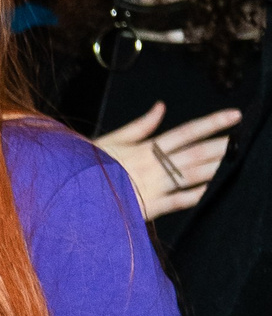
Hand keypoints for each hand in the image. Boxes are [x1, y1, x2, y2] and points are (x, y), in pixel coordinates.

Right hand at [97, 101, 240, 220]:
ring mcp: (154, 188)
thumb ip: (139, 126)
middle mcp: (155, 166)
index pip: (186, 132)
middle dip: (223, 146)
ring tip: (236, 160)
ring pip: (193, 176)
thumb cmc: (86, 166)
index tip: (235, 116)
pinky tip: (213, 190)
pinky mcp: (148, 208)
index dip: (212, 123)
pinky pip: (178, 202)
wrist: (70, 196)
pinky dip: (196, 196)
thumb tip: (160, 107)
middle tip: (246, 139)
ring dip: (217, 168)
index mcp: (146, 148)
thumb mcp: (110, 140)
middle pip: (197, 154)